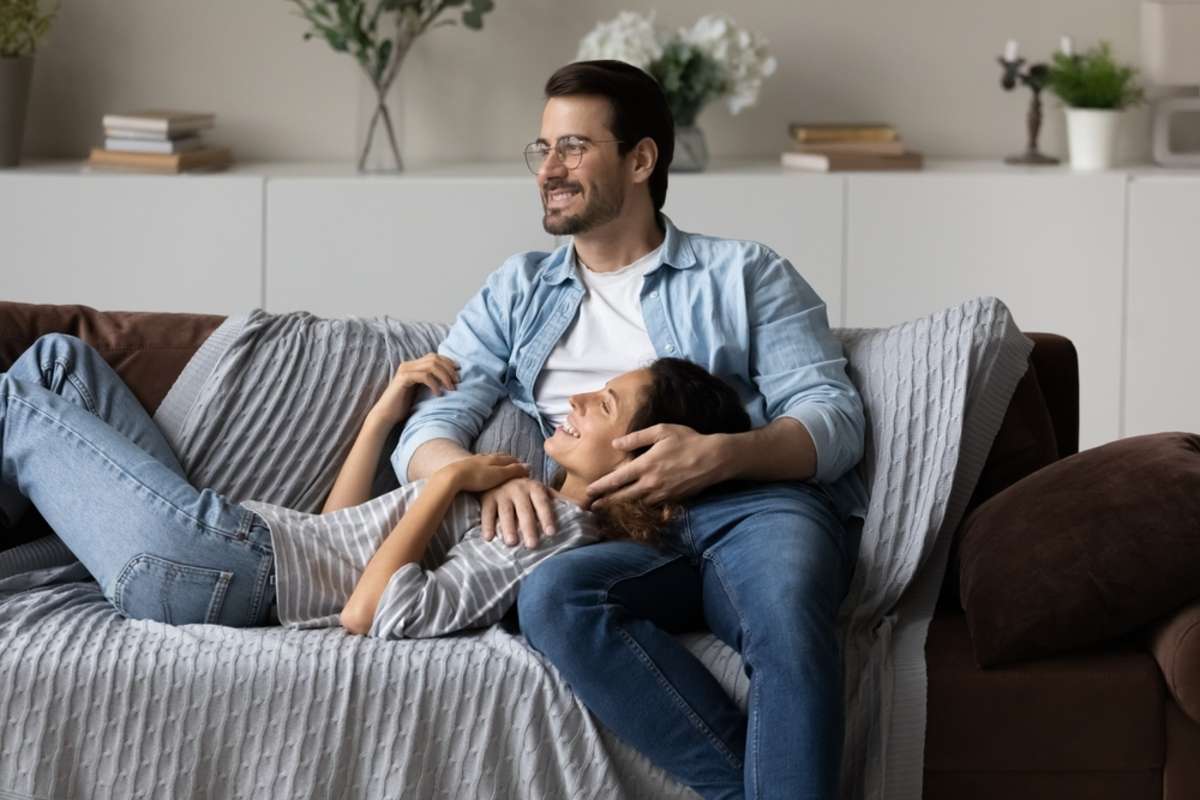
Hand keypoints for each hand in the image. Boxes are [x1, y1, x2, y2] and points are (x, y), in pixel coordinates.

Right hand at [370, 353, 457, 426]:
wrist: (386, 415)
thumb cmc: (404, 406)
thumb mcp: (421, 391)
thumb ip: (431, 382)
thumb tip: (451, 381)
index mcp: (413, 366)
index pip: (434, 357)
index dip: (448, 362)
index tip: (458, 373)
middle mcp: (408, 365)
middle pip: (434, 358)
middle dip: (449, 369)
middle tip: (457, 382)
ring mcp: (405, 370)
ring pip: (431, 365)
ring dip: (444, 376)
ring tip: (451, 388)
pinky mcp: (403, 379)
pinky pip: (424, 376)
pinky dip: (434, 383)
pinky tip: (438, 394)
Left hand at [444, 453, 528, 493]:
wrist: (452, 476)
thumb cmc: (477, 478)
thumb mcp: (499, 475)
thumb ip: (513, 471)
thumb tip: (528, 466)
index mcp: (495, 459)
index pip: (510, 459)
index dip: (518, 462)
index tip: (524, 466)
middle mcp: (485, 457)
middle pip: (499, 456)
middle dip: (508, 459)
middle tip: (515, 462)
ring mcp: (474, 460)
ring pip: (488, 458)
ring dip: (496, 461)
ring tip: (499, 463)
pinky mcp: (464, 466)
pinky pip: (478, 463)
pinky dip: (484, 464)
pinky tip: (480, 467)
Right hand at [481, 476, 557, 548]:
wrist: (499, 474)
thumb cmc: (526, 489)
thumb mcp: (542, 490)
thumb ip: (560, 500)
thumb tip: (584, 508)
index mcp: (534, 487)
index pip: (542, 503)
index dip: (547, 517)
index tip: (551, 532)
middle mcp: (518, 489)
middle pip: (524, 510)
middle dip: (528, 527)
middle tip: (532, 545)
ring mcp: (501, 493)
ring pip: (505, 512)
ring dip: (508, 527)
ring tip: (511, 543)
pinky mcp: (487, 498)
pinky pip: (486, 513)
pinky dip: (487, 525)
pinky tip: (488, 538)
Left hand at [584, 424, 730, 508]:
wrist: (715, 459)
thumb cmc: (688, 440)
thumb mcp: (661, 431)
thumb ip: (637, 438)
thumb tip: (616, 444)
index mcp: (645, 465)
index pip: (617, 479)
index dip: (601, 487)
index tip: (588, 492)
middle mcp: (651, 483)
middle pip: (622, 497)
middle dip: (605, 503)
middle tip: (591, 508)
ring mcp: (662, 494)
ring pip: (636, 505)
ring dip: (621, 508)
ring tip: (608, 510)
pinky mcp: (673, 500)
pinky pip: (652, 507)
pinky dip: (640, 509)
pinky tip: (634, 509)